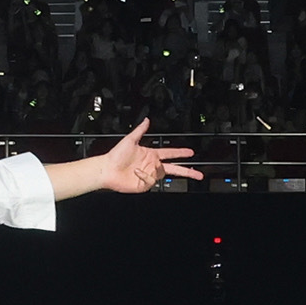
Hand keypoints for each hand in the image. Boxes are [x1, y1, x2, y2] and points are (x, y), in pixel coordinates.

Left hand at [65, 122, 199, 198]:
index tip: (191, 152)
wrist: (107, 169)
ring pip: (162, 174)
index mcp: (151, 154)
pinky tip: (137, 172)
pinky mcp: (144, 184)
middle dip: (187, 171)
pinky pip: (151, 181)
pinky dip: (145, 176)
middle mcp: (152, 165)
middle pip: (174, 168)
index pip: (170, 153)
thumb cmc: (116, 155)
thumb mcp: (130, 140)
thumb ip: (140, 130)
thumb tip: (147, 120)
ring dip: (156, 170)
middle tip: (198, 174)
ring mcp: (149, 175)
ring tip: (141, 167)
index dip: (181, 153)